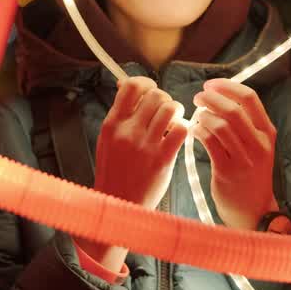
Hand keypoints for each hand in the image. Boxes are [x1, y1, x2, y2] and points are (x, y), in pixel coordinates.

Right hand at [79, 76, 187, 270]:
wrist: (117, 206)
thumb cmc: (115, 171)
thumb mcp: (107, 140)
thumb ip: (119, 115)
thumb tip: (127, 85)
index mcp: (111, 124)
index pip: (131, 87)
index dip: (146, 83)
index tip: (151, 90)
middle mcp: (127, 132)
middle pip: (155, 95)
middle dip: (164, 98)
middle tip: (164, 111)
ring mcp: (145, 146)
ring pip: (170, 108)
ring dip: (176, 112)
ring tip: (172, 122)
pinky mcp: (162, 160)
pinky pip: (181, 129)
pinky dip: (183, 128)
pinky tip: (178, 136)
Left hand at [191, 79, 278, 230]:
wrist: (254, 210)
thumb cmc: (250, 173)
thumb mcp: (257, 145)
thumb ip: (245, 123)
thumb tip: (221, 95)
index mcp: (267, 132)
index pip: (250, 98)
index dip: (227, 86)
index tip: (211, 84)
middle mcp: (258, 144)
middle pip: (232, 110)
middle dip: (211, 99)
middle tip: (198, 97)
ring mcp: (244, 159)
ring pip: (219, 125)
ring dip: (203, 116)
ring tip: (197, 116)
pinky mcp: (226, 171)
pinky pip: (209, 143)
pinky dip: (198, 131)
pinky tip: (194, 131)